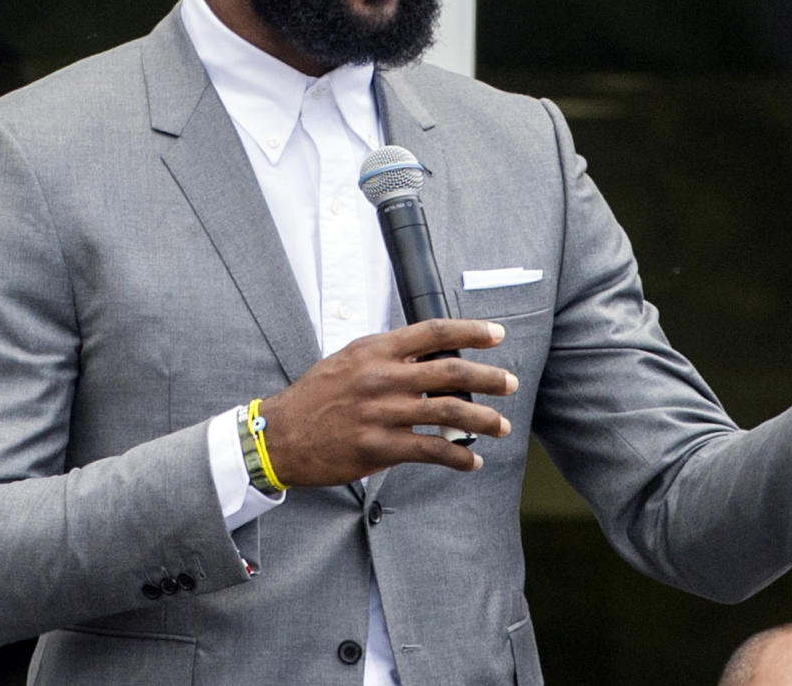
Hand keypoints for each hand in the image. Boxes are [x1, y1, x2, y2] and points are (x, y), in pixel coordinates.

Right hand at [259, 319, 517, 485]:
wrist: (281, 434)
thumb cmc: (317, 396)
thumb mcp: (349, 359)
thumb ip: (387, 356)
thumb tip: (429, 355)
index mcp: (376, 350)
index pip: (434, 332)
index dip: (470, 330)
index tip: (496, 333)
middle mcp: (382, 377)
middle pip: (450, 371)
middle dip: (488, 377)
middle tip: (510, 382)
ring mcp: (382, 413)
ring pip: (448, 412)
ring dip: (483, 419)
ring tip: (501, 425)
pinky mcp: (380, 448)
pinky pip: (431, 450)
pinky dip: (458, 456)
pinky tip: (471, 461)